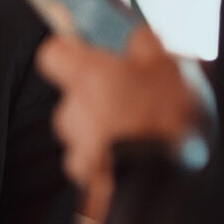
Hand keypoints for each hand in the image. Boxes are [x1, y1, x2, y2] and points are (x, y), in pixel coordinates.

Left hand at [36, 26, 198, 223]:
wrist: (163, 185)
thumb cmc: (167, 120)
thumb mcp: (170, 66)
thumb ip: (147, 44)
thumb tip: (138, 37)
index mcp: (88, 76)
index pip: (53, 53)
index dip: (70, 52)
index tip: (90, 54)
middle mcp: (72, 109)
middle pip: (73, 96)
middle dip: (98, 98)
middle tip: (135, 101)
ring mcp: (76, 145)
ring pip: (84, 130)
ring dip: (105, 130)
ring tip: (142, 134)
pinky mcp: (85, 177)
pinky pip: (92, 163)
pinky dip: (108, 161)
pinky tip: (135, 160)